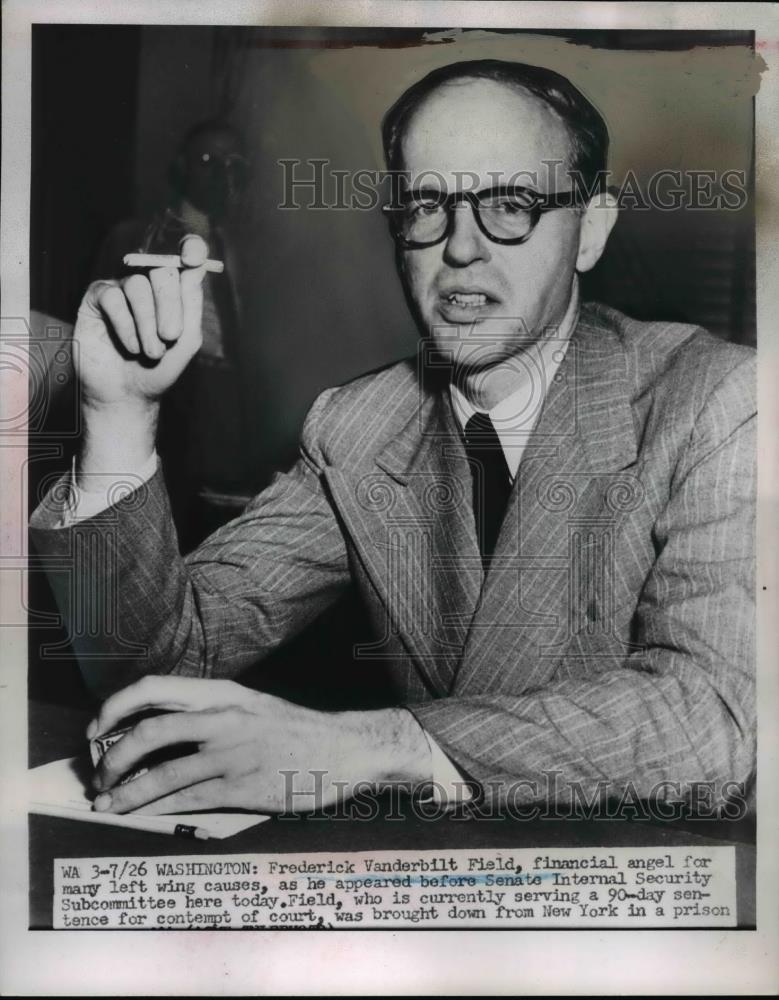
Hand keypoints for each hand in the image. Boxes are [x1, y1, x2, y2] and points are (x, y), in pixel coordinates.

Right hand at [75, 235, 207, 410]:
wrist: (128, 395)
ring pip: (137, 284)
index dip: (189, 248)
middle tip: (171, 335)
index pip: (182, 259)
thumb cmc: (160, 368)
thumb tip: (197, 266)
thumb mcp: (186, 341)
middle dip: (170, 304)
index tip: (195, 254)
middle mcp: (146, 284)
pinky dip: (126, 324)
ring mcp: (120, 288)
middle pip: (161, 270)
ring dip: (148, 321)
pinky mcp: (96, 299)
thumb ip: (192, 305)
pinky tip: (131, 347)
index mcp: (172, 290)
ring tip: (152, 351)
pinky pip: (113, 297)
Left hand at [87, 676, 431, 814]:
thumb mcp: (251, 704)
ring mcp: (231, 754)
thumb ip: (210, 712)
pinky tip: (140, 816)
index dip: (115, 707)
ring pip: (160, 775)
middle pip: (148, 732)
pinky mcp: (241, 788)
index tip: (98, 728)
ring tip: (108, 804)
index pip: (153, 689)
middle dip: (111, 757)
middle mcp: (223, 718)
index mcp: (223, 693)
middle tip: (99, 774)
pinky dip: (155, 810)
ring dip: (125, 793)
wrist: (345, 749)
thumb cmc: (296, 729)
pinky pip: (185, 801)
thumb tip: (159, 730)